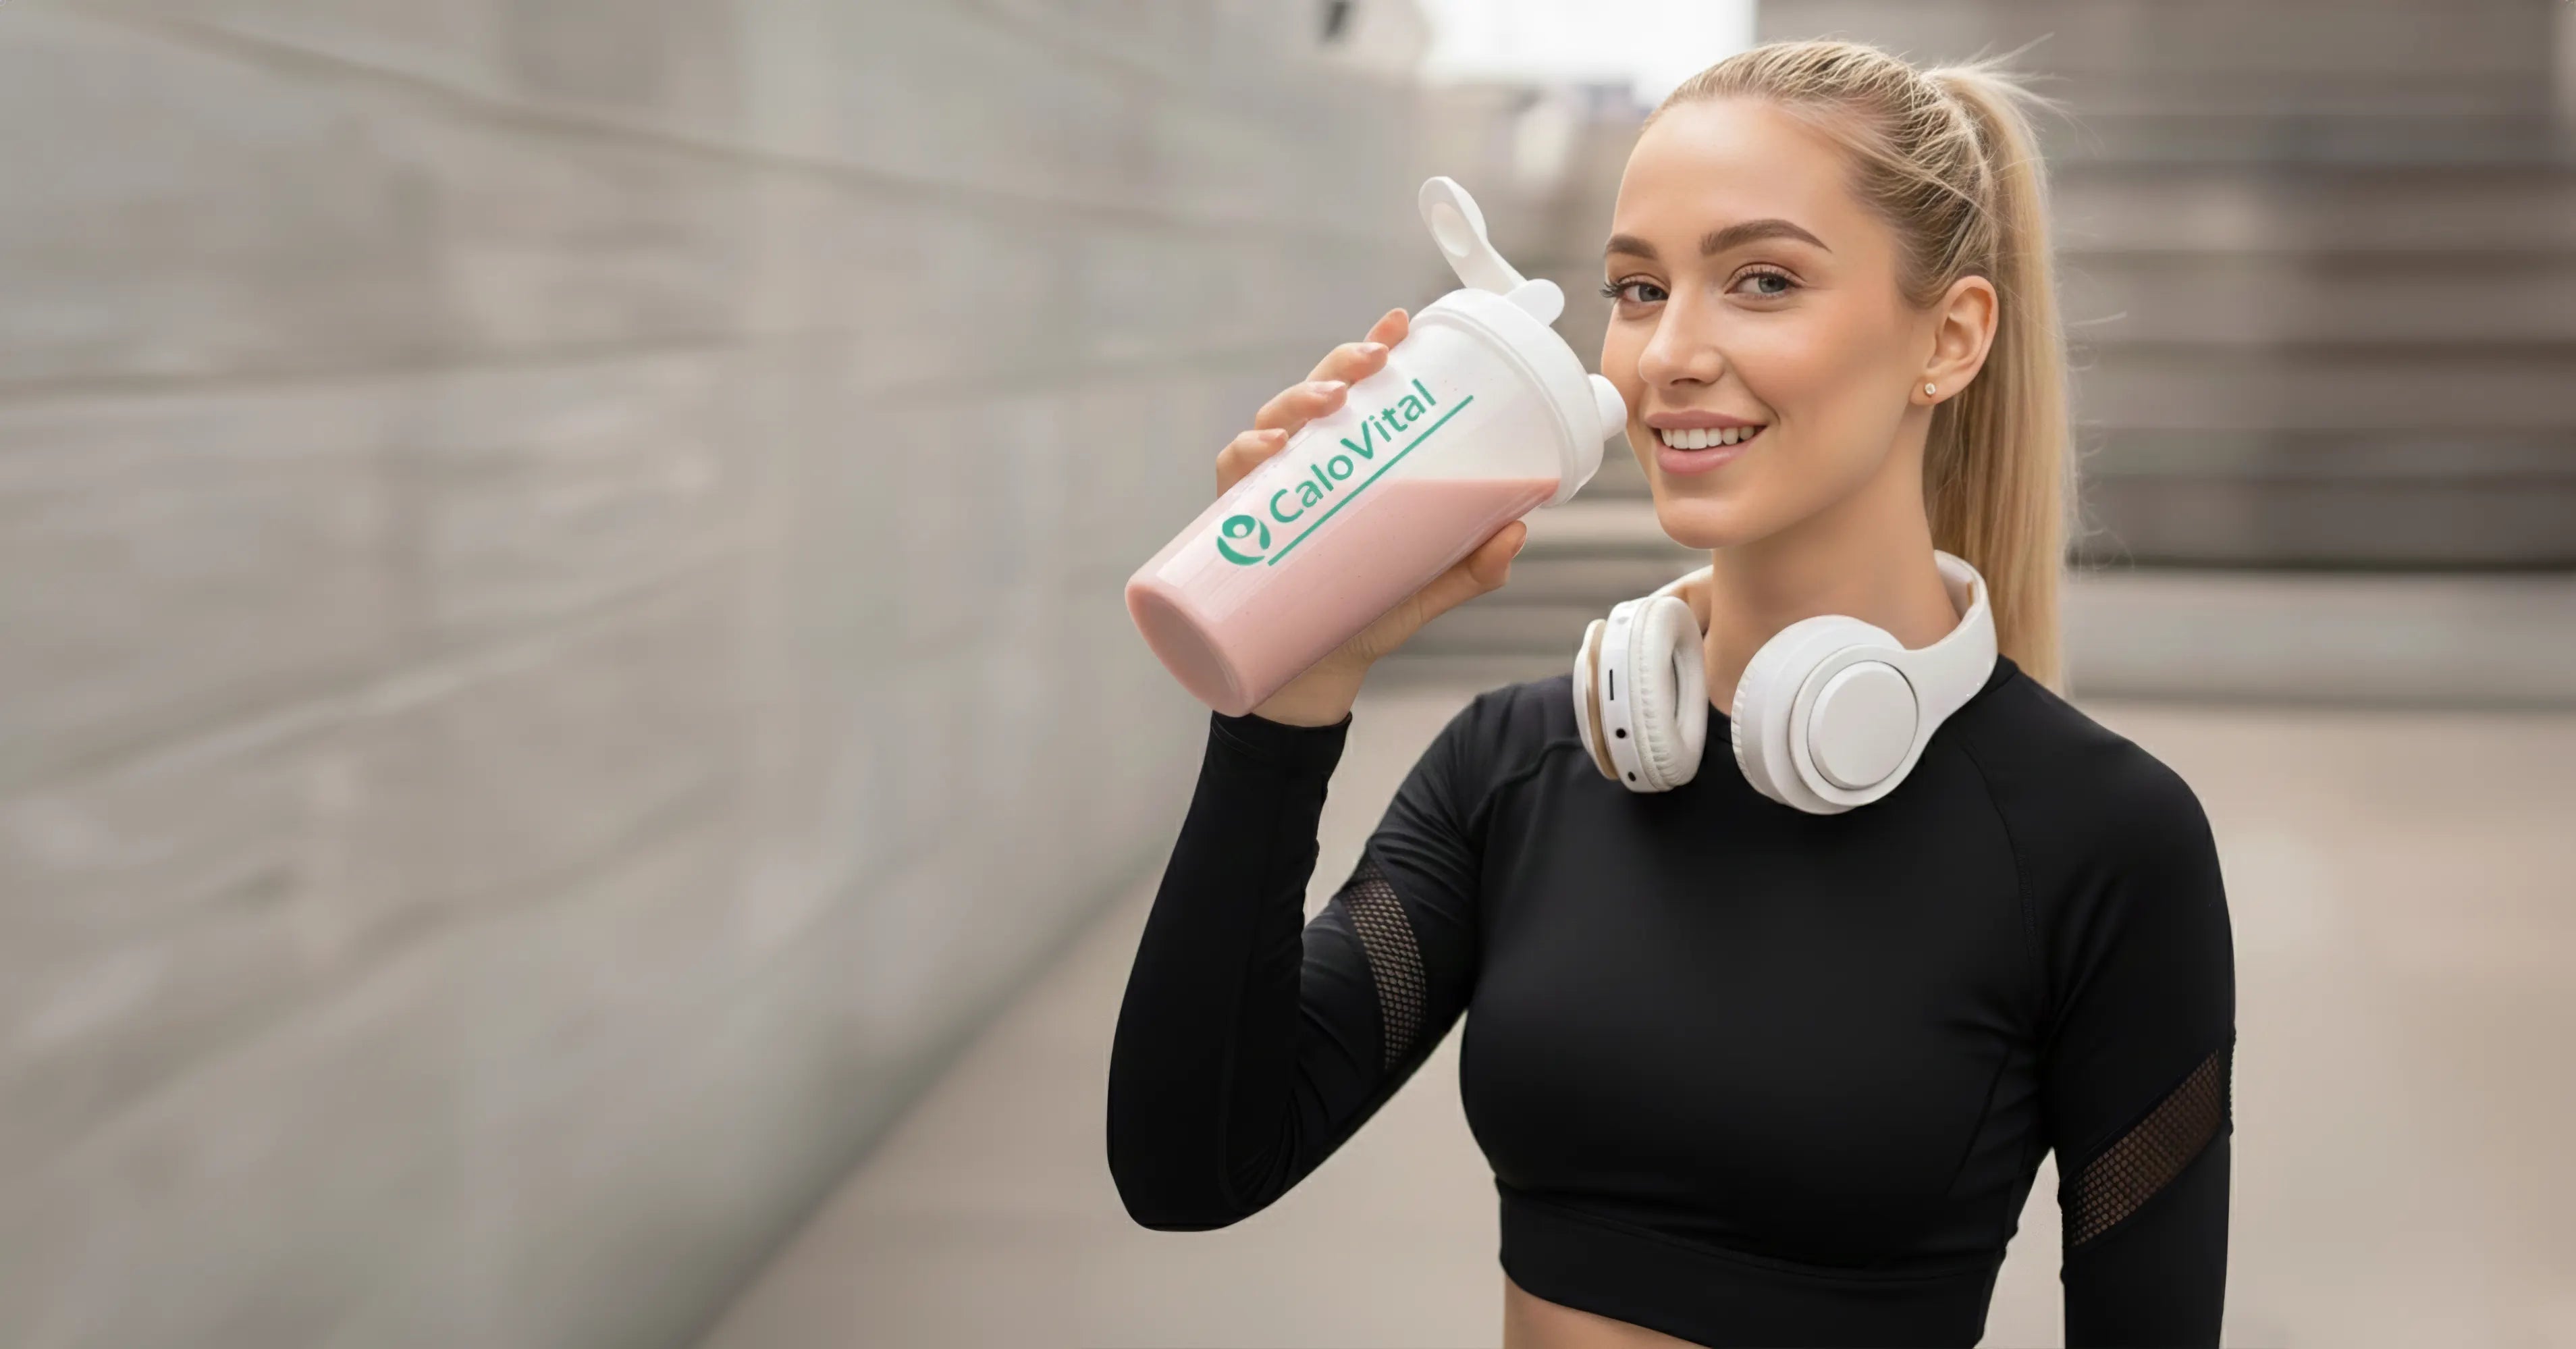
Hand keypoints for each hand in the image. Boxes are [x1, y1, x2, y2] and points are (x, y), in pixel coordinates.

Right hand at [1210, 307, 1529, 726]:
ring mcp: (1269, 492)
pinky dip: (1247, 453)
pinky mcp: (1238, 524)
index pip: (1357, 392)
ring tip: (1331, 402)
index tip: (1400, 323)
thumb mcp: (1428, 587)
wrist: (1312, 680)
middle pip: (1315, 394)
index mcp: (1346, 463)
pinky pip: (1234, 476)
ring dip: (1298, 399)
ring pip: (1272, 421)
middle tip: (1373, 361)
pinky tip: (1269, 449)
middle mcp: (1304, 467)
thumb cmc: (1365, 615)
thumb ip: (1473, 566)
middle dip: (1340, 365)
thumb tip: (1517, 531)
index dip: (1373, 348)